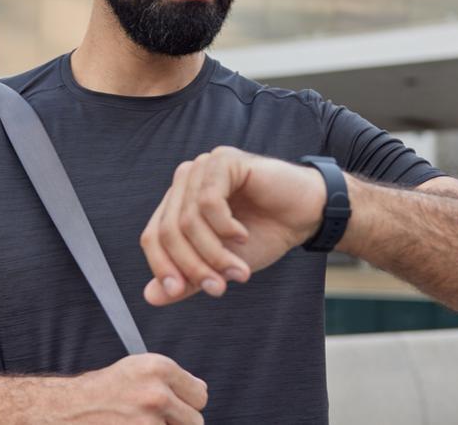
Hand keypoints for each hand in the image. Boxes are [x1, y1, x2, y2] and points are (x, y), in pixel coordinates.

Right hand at [56, 353, 208, 423]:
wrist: (67, 409)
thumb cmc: (101, 390)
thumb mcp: (136, 370)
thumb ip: (171, 379)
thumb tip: (201, 391)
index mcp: (158, 367)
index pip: (201, 395)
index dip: (186, 402)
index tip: (170, 404)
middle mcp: (156, 394)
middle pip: (196, 421)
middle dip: (178, 423)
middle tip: (151, 418)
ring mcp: (148, 423)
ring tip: (139, 423)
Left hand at [139, 146, 326, 305]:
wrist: (307, 214)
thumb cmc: (265, 234)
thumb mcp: (222, 265)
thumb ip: (188, 278)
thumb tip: (150, 296)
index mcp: (178, 203)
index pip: (153, 237)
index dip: (162, 266)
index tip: (178, 292)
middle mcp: (185, 182)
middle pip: (168, 230)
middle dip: (192, 265)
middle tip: (218, 288)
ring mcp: (202, 167)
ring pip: (188, 220)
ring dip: (214, 253)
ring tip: (239, 270)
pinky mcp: (223, 160)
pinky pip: (208, 201)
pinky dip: (225, 227)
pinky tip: (243, 235)